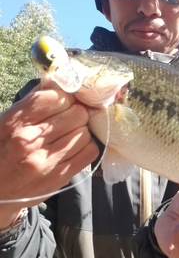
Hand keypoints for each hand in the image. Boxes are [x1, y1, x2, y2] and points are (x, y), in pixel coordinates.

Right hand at [0, 79, 98, 226]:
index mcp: (15, 122)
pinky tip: (74, 147)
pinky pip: (89, 152)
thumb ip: (32, 101)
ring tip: (69, 135)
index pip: (55, 97)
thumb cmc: (2, 149)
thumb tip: (57, 80)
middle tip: (69, 119)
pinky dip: (86, 147)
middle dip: (76, 113)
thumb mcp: (7, 121)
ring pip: (85, 132)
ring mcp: (45, 161)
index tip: (63, 103)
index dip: (64, 97)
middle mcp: (29, 140)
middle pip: (76, 113)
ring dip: (81, 131)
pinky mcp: (59, 177)